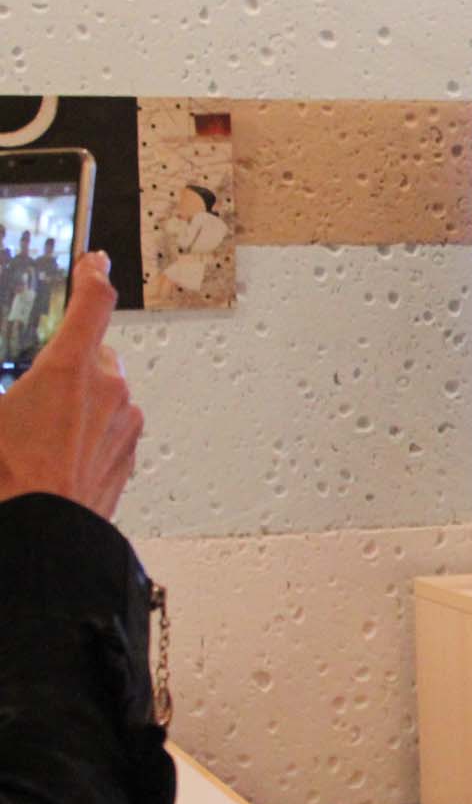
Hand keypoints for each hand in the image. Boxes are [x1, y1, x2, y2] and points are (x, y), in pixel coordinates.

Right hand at [0, 252, 142, 517]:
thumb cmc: (9, 481)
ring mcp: (124, 425)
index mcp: (71, 369)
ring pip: (101, 392)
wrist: (40, 539)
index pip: (92, 303)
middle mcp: (109, 391)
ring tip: (32, 434)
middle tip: (25, 393)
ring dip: (74, 401)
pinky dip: (84, 430)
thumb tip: (10, 389)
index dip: (92, 276)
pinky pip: (108, 426)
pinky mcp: (128, 455)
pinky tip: (50, 454)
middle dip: (64, 364)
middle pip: (92, 354)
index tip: (95, 263)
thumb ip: (7, 381)